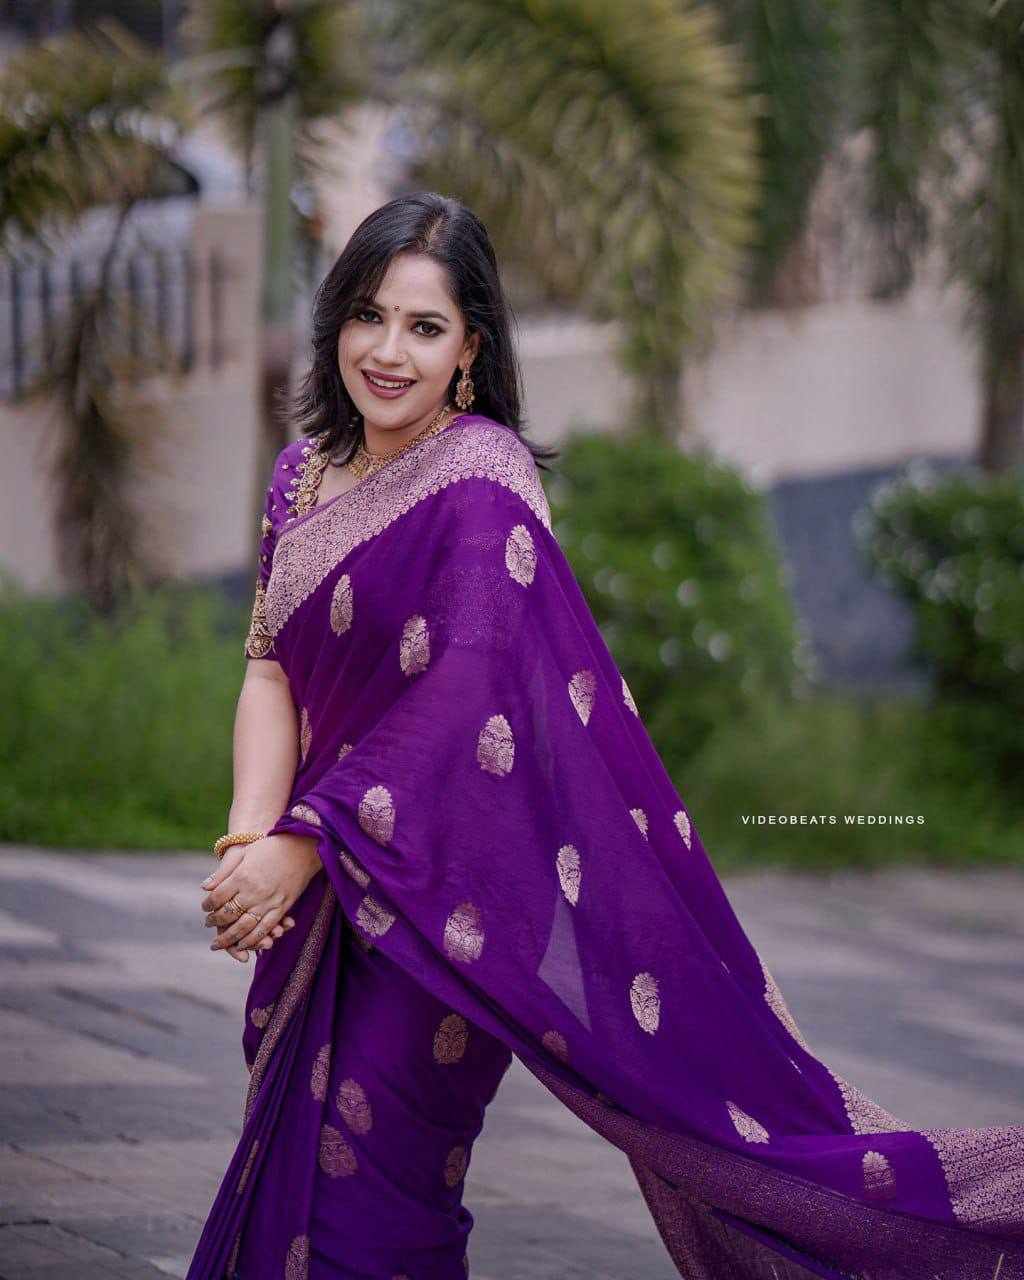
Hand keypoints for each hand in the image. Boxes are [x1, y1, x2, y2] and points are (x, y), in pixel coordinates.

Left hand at [201, 832, 320, 957]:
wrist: (302, 847)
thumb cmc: (271, 847)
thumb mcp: (244, 853)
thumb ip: (223, 872)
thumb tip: (204, 887)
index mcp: (242, 876)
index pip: (218, 897)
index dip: (208, 905)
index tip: (205, 908)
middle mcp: (253, 892)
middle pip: (228, 914)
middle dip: (215, 923)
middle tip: (208, 925)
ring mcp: (268, 901)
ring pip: (244, 927)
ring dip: (229, 938)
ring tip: (219, 943)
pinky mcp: (282, 907)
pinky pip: (265, 928)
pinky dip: (253, 940)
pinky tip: (243, 944)